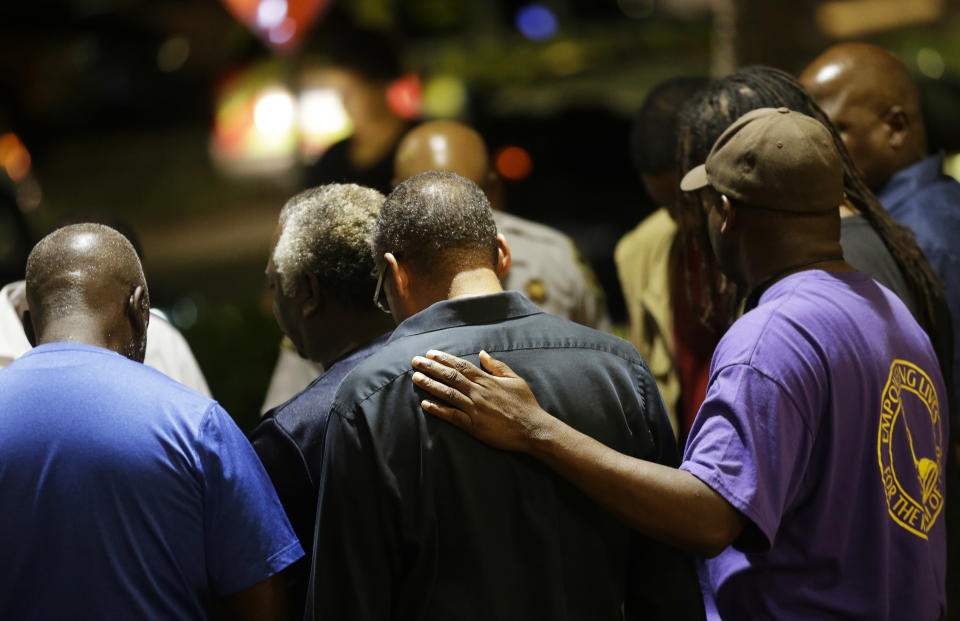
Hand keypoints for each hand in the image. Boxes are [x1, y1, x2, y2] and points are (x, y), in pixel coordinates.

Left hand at [411, 350, 551, 453]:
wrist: (533, 429)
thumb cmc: (526, 404)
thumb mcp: (515, 380)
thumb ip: (497, 366)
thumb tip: (482, 353)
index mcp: (487, 380)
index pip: (461, 365)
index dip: (444, 359)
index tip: (430, 354)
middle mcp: (479, 392)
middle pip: (450, 376)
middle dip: (431, 367)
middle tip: (415, 361)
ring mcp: (475, 409)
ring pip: (448, 394)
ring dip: (430, 385)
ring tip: (416, 377)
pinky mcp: (474, 426)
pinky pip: (452, 416)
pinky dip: (438, 410)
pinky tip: (425, 404)